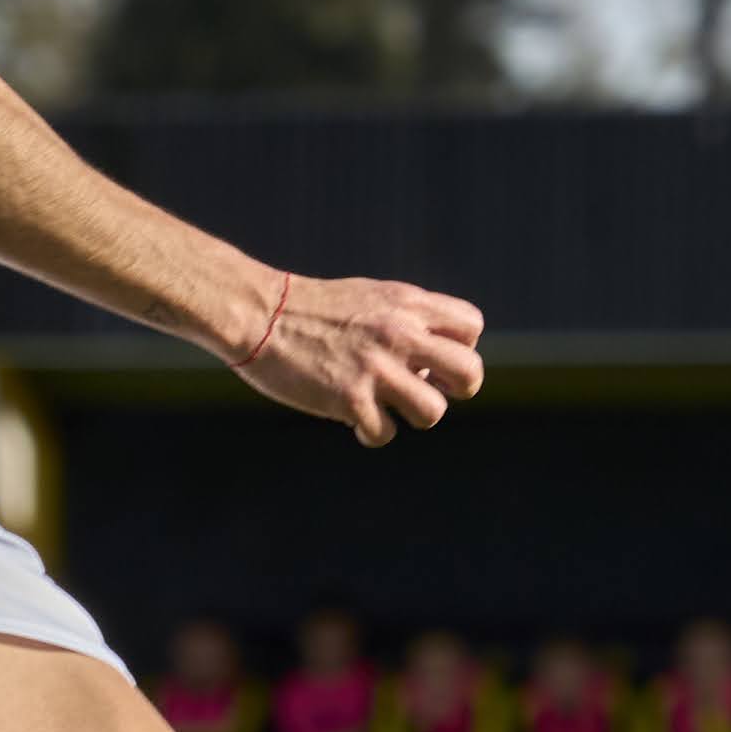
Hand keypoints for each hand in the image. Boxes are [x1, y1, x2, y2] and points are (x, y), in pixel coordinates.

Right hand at [230, 273, 487, 444]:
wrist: (259, 313)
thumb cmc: (312, 309)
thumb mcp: (370, 298)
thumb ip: (407, 320)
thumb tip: (433, 365)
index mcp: (407, 304)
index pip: (471, 327)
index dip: (459, 348)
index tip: (429, 357)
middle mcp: (399, 333)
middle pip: (470, 373)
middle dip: (457, 389)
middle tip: (426, 388)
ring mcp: (376, 368)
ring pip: (433, 413)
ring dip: (412, 416)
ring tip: (386, 406)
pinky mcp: (350, 399)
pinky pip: (385, 434)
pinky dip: (371, 433)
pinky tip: (354, 420)